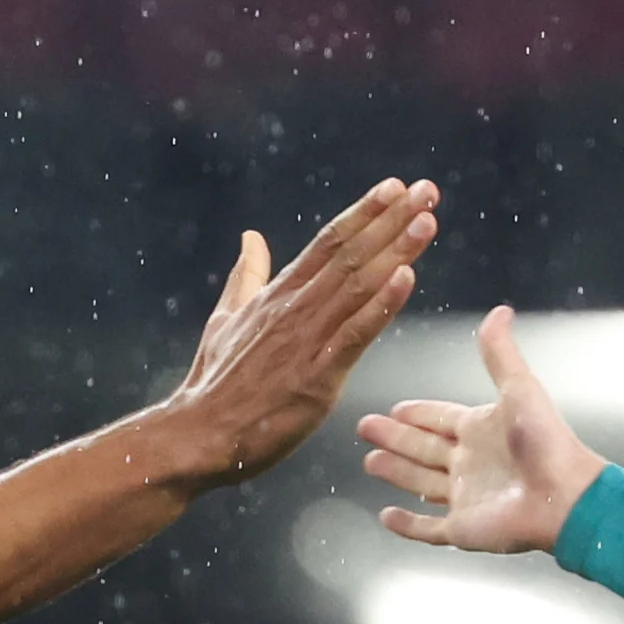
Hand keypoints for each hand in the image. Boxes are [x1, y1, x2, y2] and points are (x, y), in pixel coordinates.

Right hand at [160, 179, 440, 487]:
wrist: (197, 435)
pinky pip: (354, 335)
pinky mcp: (315, 378)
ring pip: (357, 286)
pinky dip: (380, 306)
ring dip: (395, 251)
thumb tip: (251, 237)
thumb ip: (247, 277)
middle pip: (349, 254)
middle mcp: (294, 309)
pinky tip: (406, 279)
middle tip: (427, 190)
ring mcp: (305, 342)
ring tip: (426, 220)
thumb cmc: (214, 384)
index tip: (394, 187)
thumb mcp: (225, 320)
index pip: (327, 243)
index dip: (363, 213)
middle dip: (391, 221)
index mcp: (277, 295)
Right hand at [356, 306, 607, 555]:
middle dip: (395, 437)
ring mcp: (464, 497)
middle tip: (365, 427)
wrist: (564, 496)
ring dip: (395, 472)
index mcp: (480, 429)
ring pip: (420, 482)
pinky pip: (427, 529)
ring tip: (370, 462)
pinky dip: (405, 524)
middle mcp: (469, 462)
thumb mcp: (518, 388)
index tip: (395, 408)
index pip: (440, 418)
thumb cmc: (545, 441)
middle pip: (423, 448)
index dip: (419, 413)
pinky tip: (385, 516)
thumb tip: (500, 310)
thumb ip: (500, 353)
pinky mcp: (462, 529)